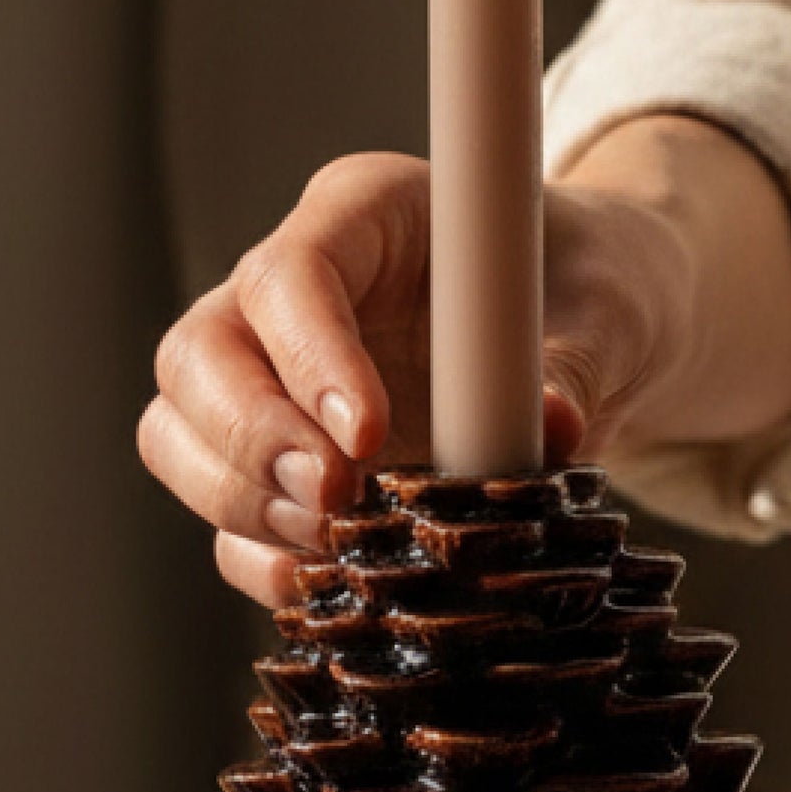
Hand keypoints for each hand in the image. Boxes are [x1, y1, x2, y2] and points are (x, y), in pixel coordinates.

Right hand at [136, 149, 694, 606]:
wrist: (593, 331)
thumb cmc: (592, 288)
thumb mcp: (609, 310)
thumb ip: (575, 365)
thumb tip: (550, 431)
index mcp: (366, 213)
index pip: (291, 272)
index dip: (310, 354)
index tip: (367, 433)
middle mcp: (292, 291)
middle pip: (200, 352)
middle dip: (250, 438)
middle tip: (334, 499)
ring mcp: (271, 377)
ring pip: (181, 432)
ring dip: (242, 501)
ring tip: (334, 539)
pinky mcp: (283, 461)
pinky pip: (225, 514)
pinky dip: (260, 557)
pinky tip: (327, 579)